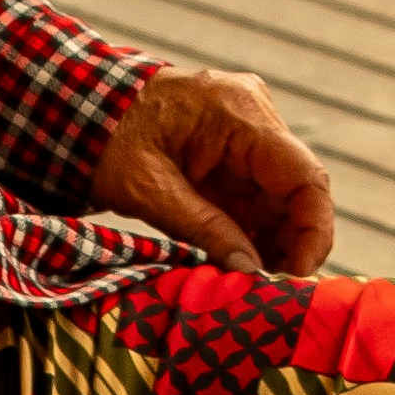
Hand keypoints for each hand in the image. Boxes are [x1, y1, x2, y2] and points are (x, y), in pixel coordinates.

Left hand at [93, 66, 335, 276]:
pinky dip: (251, 228)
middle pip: (297, 189)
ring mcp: (246, 129)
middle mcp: (253, 113)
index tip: (300, 274)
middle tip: (268, 288)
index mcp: (239, 112)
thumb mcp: (147, 188)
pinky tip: (236, 256)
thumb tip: (251, 270)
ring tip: (246, 278)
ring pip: (281, 196)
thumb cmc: (105, 137)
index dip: (314, 230)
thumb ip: (202, 227)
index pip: (305, 175)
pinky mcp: (234, 147)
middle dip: (290, 241)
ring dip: (270, 239)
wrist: (80, 107)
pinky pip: (257, 194)